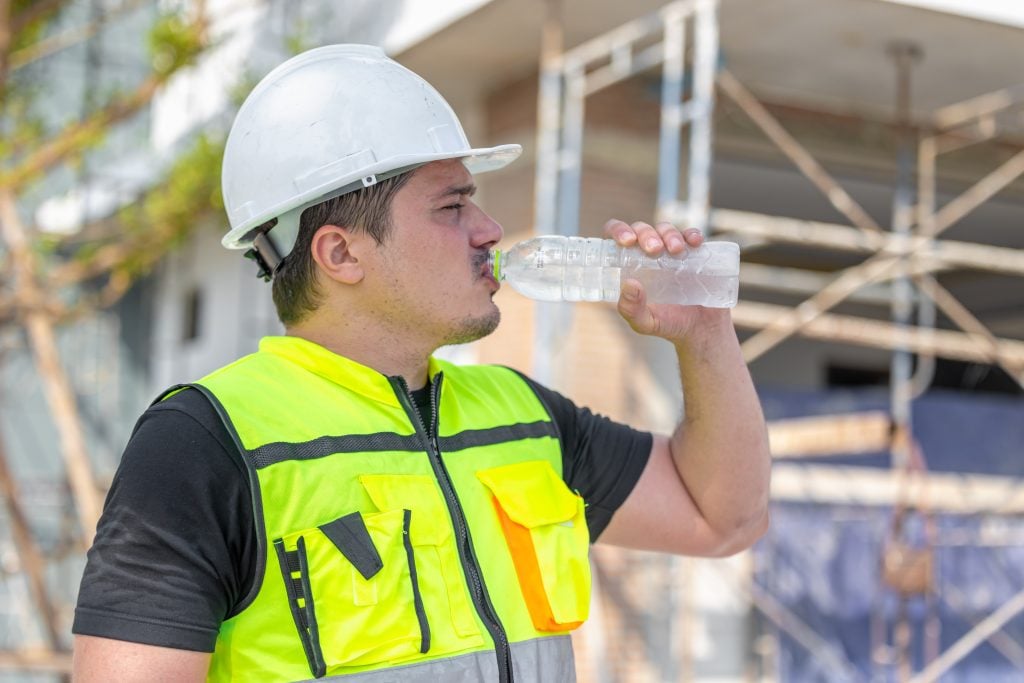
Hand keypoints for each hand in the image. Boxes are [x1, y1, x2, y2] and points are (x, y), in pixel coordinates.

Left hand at [604, 219, 727, 341]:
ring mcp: (672, 252)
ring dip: (669, 234)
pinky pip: (692, 235)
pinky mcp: (695, 253)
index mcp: (631, 266)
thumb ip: (632, 309)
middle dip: (646, 234)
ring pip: (665, 229)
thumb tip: (629, 284)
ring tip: (676, 251)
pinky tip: (694, 242)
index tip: (627, 241)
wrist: (702, 330)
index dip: (618, 231)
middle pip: (642, 229)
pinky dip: (692, 234)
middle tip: (654, 250)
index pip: (617, 238)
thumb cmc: (669, 324)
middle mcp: (649, 255)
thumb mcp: (645, 323)